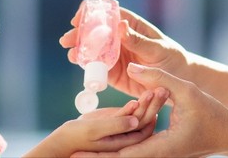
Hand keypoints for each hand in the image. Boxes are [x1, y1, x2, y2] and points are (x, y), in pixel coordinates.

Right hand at [25, 87, 169, 157]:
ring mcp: (123, 129)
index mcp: (125, 143)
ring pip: (141, 114)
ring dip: (149, 100)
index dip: (152, 110)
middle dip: (155, 103)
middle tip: (163, 86)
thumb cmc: (76, 137)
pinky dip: (138, 101)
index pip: (145, 126)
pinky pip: (131, 111)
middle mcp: (127, 137)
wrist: (64, 141)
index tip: (157, 93)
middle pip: (146, 119)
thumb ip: (115, 125)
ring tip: (157, 84)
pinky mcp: (118, 121)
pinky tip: (144, 89)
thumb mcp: (94, 130)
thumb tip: (135, 121)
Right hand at [60, 6, 189, 98]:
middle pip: (95, 33)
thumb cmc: (171, 59)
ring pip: (93, 50)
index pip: (109, 14)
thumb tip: (120, 26)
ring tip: (72, 54)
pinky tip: (79, 65)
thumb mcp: (158, 49)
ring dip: (80, 51)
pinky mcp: (114, 74)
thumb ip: (138, 41)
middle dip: (79, 34)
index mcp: (131, 26)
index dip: (91, 14)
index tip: (78, 18)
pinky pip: (98, 69)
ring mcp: (115, 56)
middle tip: (67, 40)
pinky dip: (87, 67)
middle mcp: (120, 39)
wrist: (177, 84)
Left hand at [74, 64, 227, 157]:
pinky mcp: (160, 150)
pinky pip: (135, 151)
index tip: (79, 152)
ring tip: (79, 153)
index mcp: (163, 147)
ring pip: (127, 157)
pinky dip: (118, 148)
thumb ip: (159, 78)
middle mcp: (158, 155)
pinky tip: (103, 144)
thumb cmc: (212, 113)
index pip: (126, 154)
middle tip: (71, 156)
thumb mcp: (187, 90)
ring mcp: (159, 155)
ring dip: (105, 155)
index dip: (101, 154)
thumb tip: (135, 66)